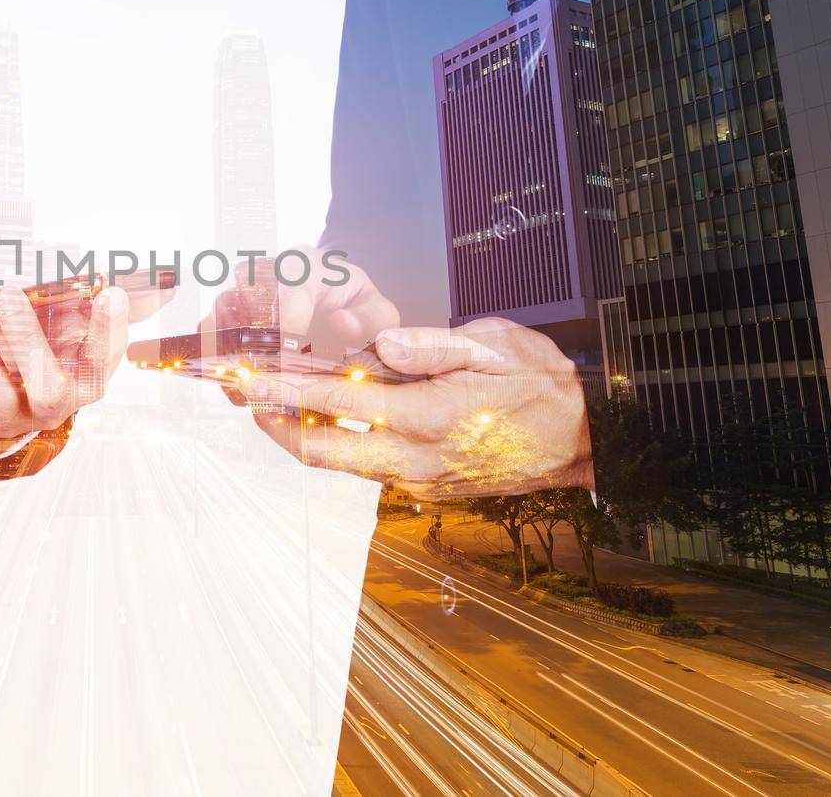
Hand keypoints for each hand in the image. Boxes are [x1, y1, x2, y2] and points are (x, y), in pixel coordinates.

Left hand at [0, 285, 129, 444]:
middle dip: (27, 339)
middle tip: (8, 293)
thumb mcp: (80, 321)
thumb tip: (157, 290)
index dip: (109, 328)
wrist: (9, 388)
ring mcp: (7, 415)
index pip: (105, 358)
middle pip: (48, 388)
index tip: (110, 292)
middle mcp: (50, 405)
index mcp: (86, 378)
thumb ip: (108, 303)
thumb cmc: (51, 343)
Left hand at [205, 255, 589, 495]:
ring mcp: (421, 480)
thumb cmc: (544, 385)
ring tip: (272, 404)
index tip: (247, 379)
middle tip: (243, 396)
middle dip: (276, 424)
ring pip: (343, 466)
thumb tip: (381, 340)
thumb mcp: (496, 345)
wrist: (587, 439)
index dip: (284, 391)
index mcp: (430, 416)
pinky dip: (340, 446)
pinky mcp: (427, 489)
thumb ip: (433, 344)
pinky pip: (369, 470)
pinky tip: (326, 421)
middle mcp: (418, 457)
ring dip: (304, 437)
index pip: (338, 403)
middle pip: (323, 452)